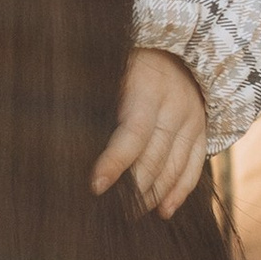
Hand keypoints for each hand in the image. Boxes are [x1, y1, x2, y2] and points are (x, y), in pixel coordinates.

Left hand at [92, 47, 207, 216]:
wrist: (172, 44)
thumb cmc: (123, 60)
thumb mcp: (107, 69)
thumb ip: (88, 95)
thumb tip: (59, 129)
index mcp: (147, 88)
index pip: (132, 134)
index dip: (114, 162)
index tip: (96, 187)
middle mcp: (175, 105)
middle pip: (155, 156)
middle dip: (133, 188)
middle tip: (110, 213)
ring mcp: (193, 118)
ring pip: (175, 166)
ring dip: (153, 194)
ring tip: (130, 214)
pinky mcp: (202, 129)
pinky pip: (195, 165)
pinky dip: (179, 191)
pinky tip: (163, 211)